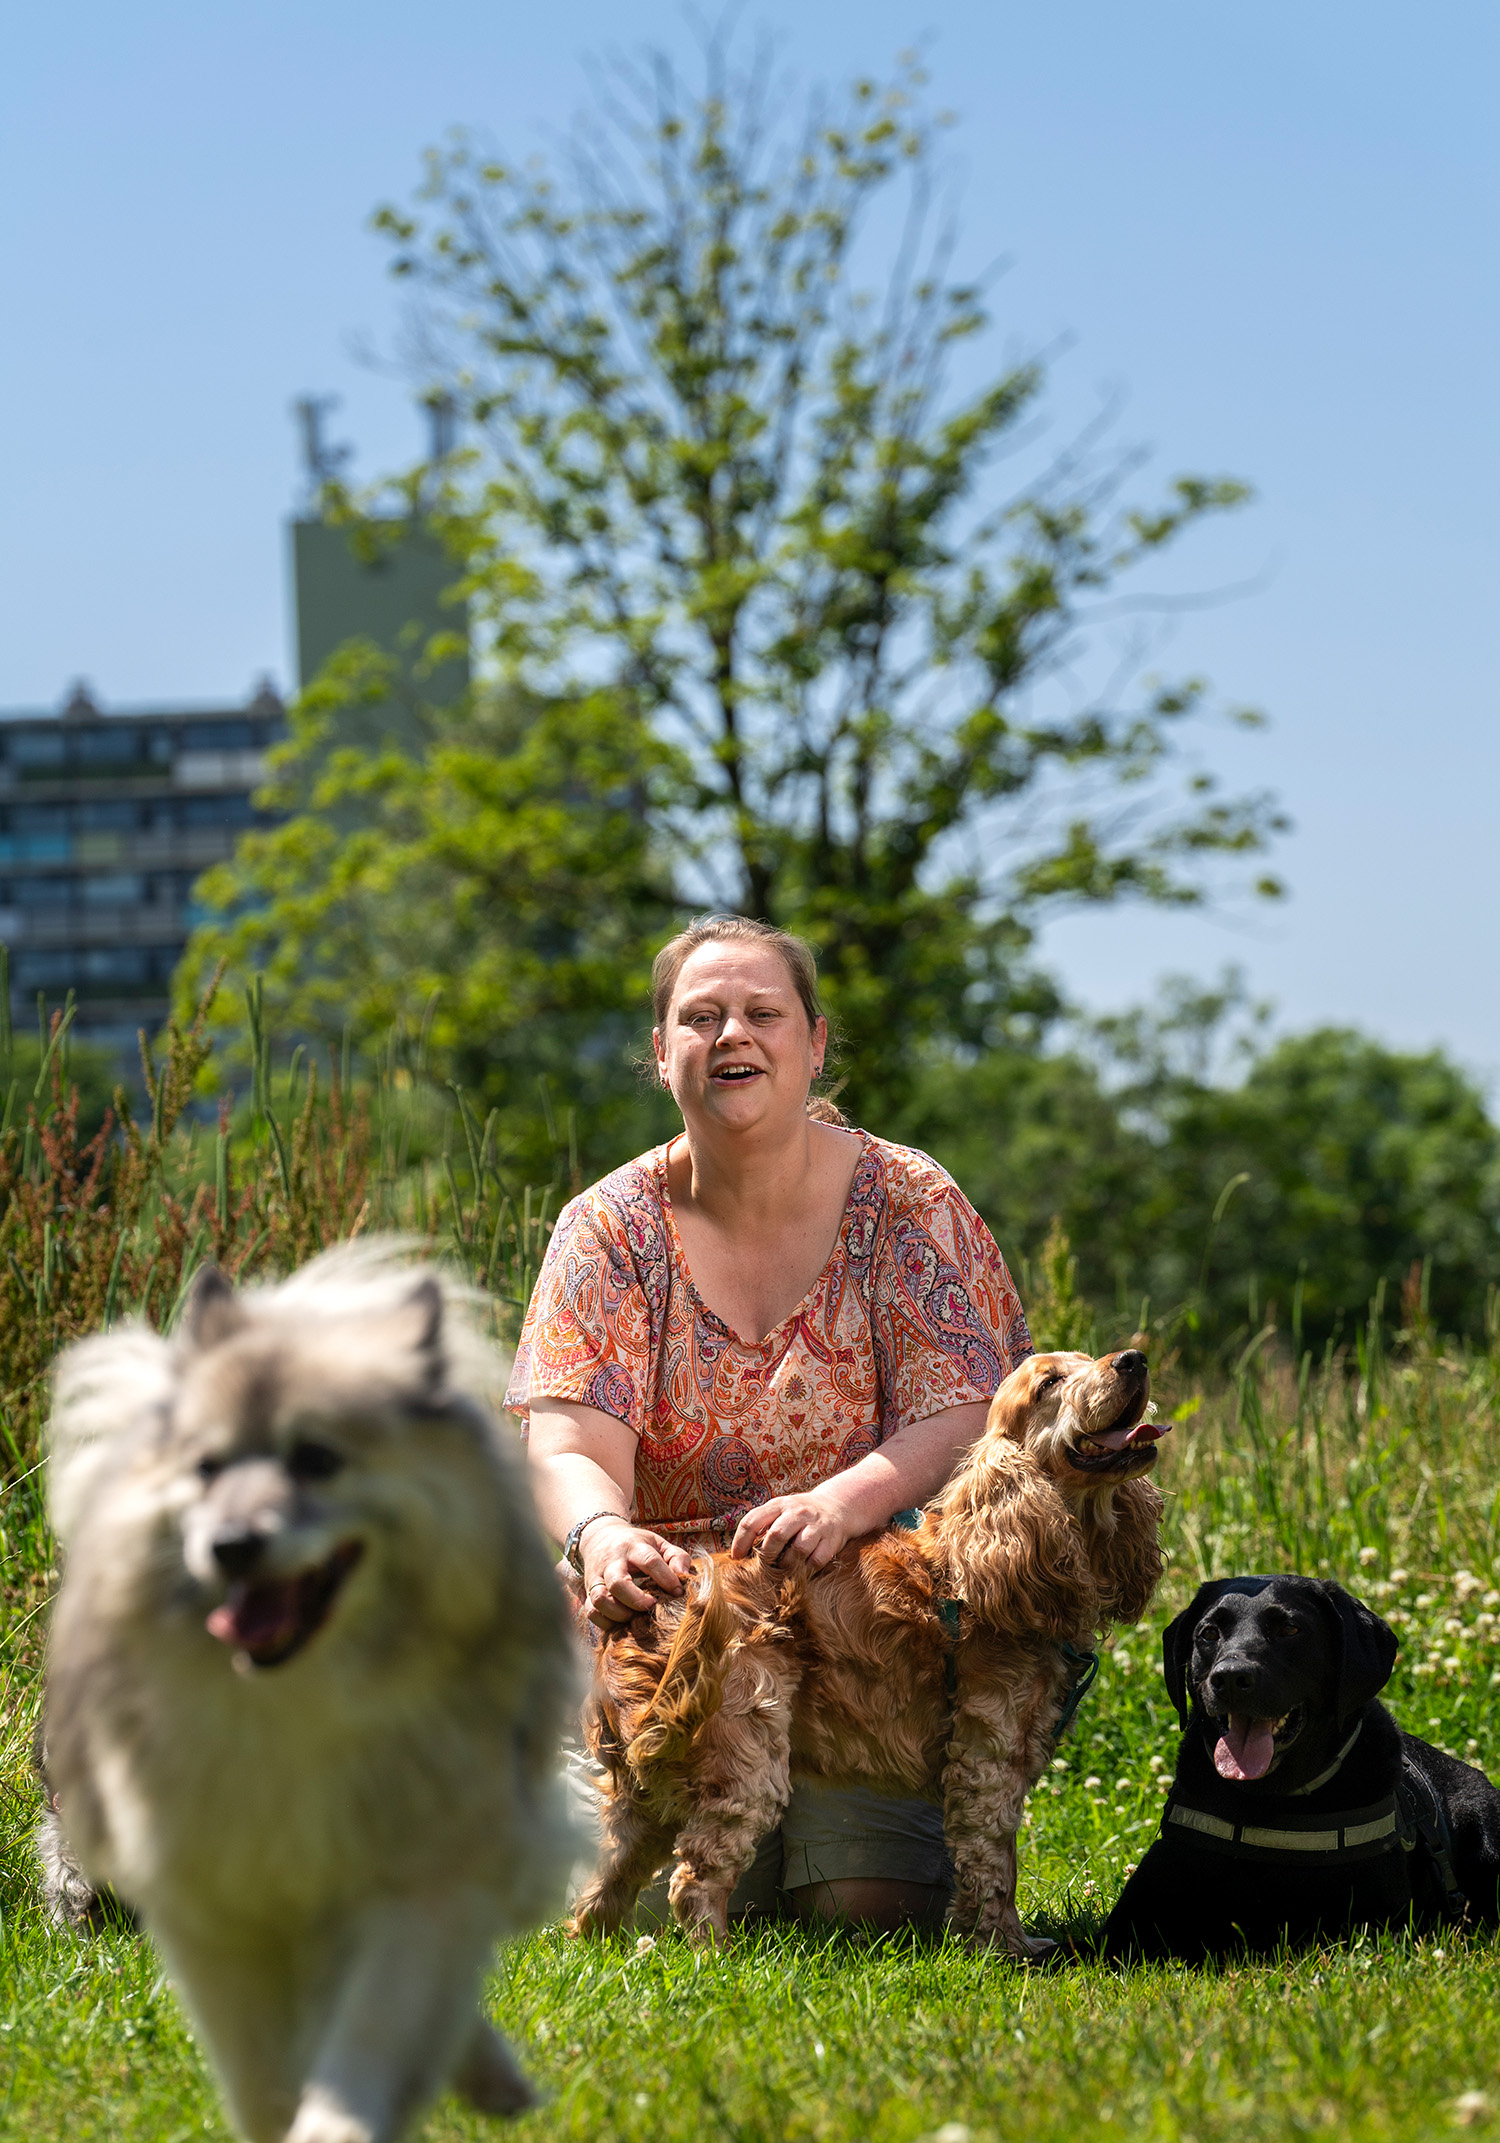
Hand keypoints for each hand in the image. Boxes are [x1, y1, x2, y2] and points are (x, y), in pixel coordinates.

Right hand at [579, 1519, 692, 1625]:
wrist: (599, 1537)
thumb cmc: (636, 1545)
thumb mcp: (658, 1543)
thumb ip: (676, 1557)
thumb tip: (684, 1577)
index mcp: (632, 1547)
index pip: (650, 1561)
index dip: (666, 1579)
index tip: (677, 1592)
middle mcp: (611, 1561)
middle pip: (618, 1583)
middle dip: (637, 1601)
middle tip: (652, 1606)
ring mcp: (596, 1577)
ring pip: (600, 1599)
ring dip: (619, 1613)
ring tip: (634, 1616)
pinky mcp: (587, 1591)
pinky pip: (591, 1611)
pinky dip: (605, 1621)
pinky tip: (620, 1621)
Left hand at [729, 1485, 855, 1573]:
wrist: (837, 1506)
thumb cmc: (799, 1514)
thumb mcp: (779, 1510)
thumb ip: (761, 1525)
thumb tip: (738, 1553)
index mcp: (779, 1504)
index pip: (752, 1521)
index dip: (740, 1542)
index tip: (736, 1558)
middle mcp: (798, 1512)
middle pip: (776, 1535)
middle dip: (767, 1555)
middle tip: (764, 1566)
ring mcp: (816, 1526)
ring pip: (798, 1550)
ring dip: (788, 1564)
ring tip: (783, 1568)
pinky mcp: (832, 1540)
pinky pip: (816, 1560)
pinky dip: (806, 1569)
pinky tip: (802, 1568)